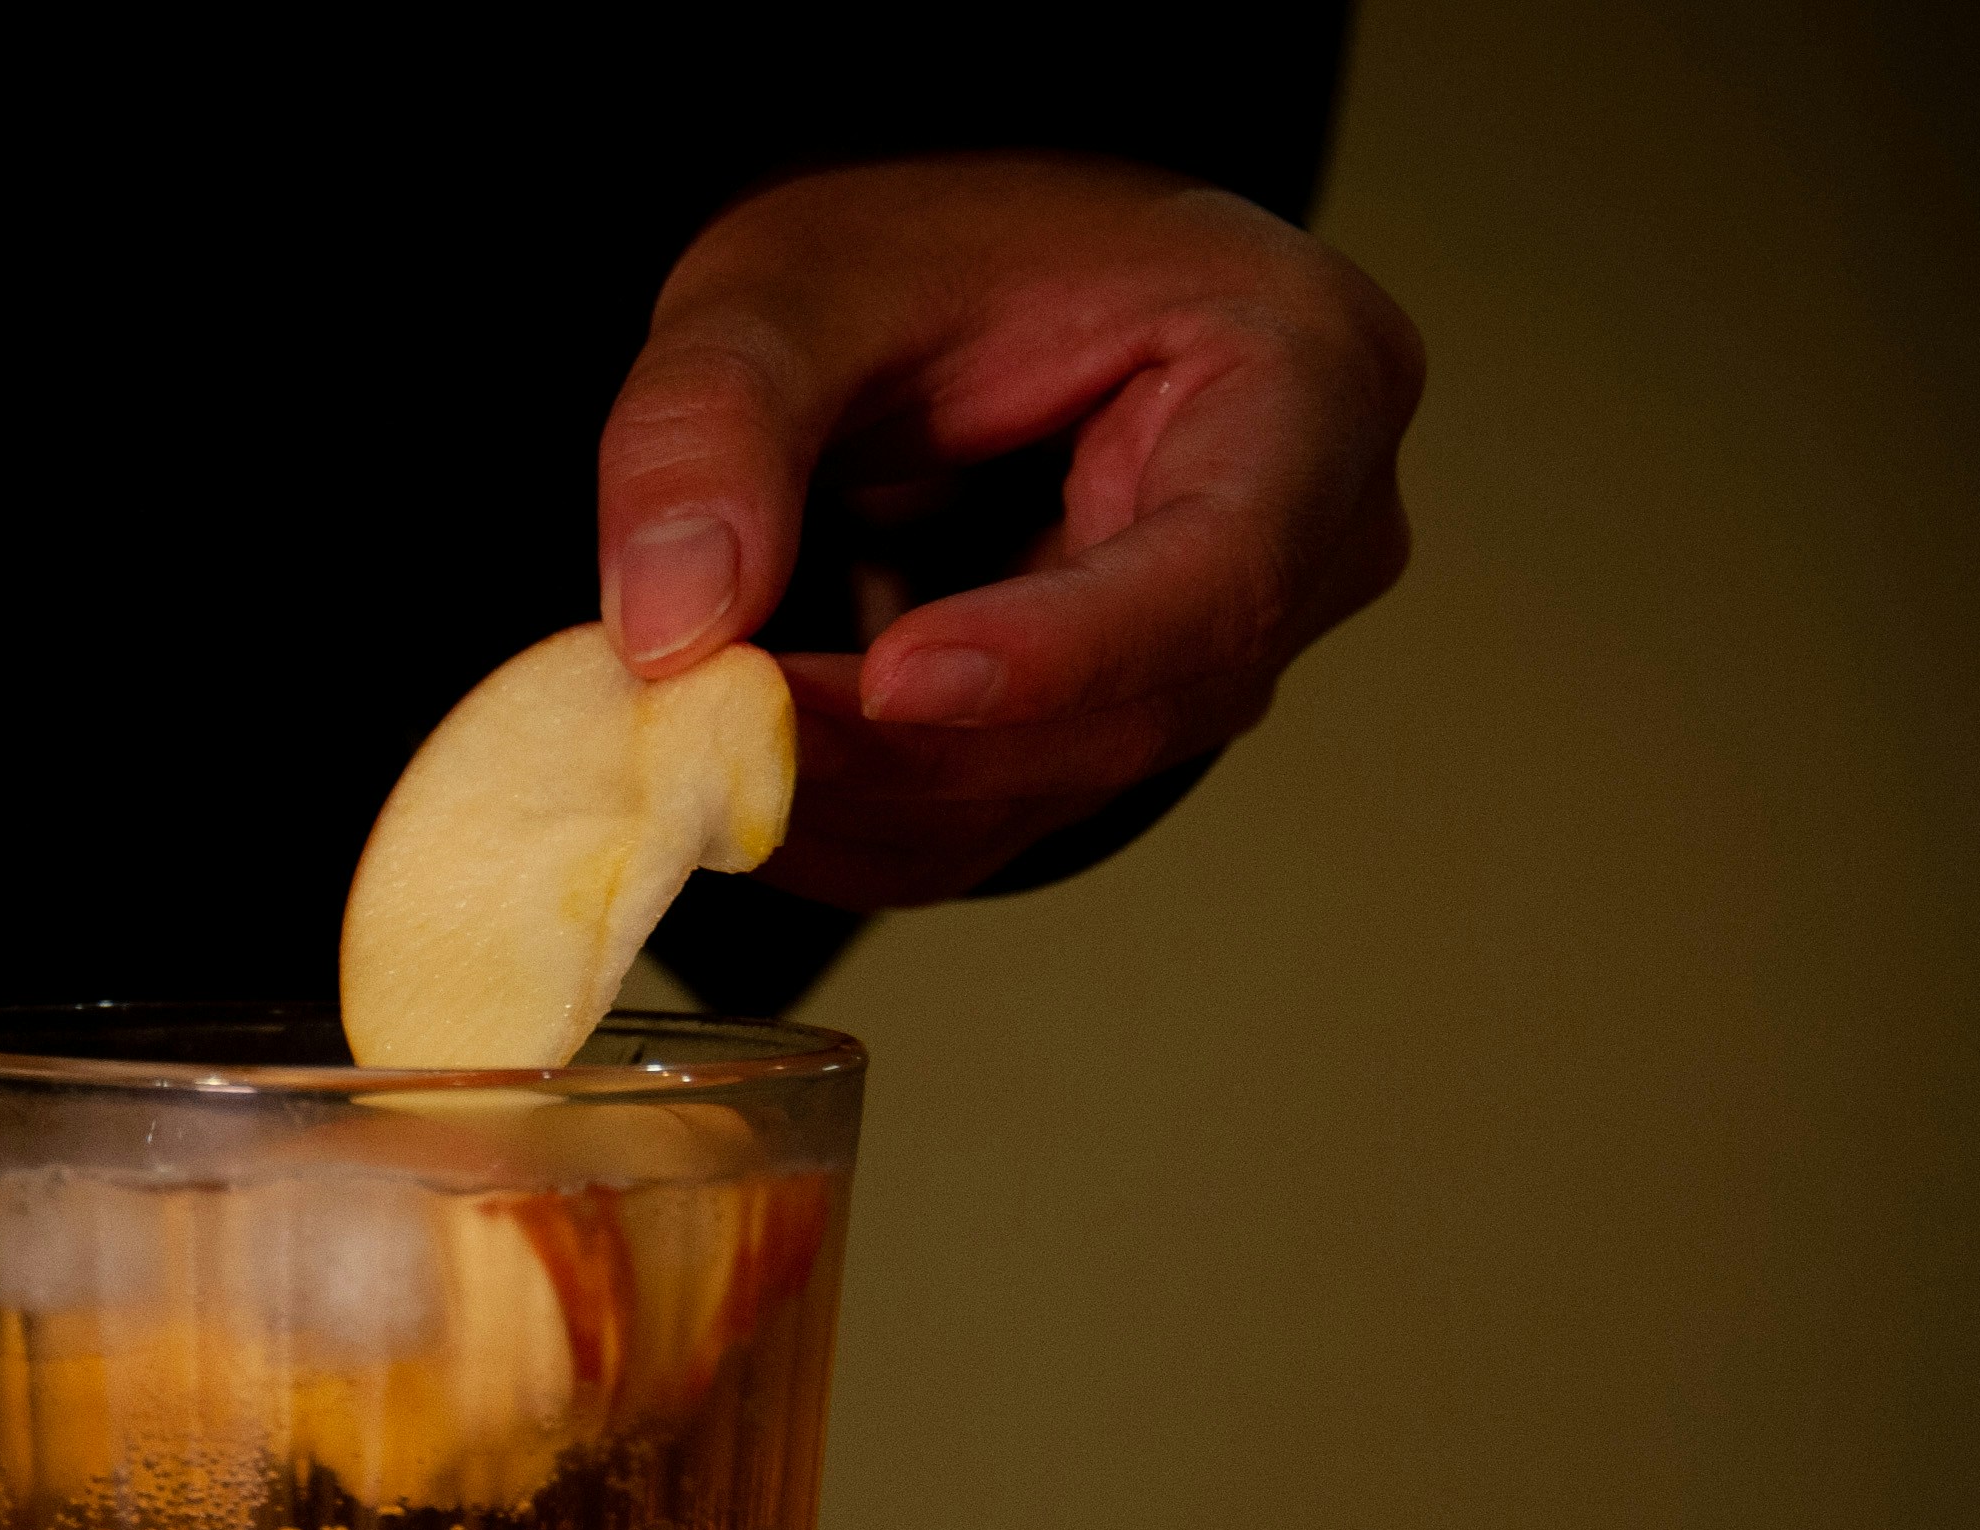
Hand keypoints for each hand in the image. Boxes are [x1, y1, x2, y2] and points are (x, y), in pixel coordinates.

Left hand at [599, 154, 1422, 910]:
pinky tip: (737, 764)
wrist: (924, 298)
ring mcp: (1219, 657)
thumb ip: (717, 428)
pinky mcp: (1114, 736)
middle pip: (1125, 713)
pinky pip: (984, 824)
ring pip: (1039, 791)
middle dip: (902, 741)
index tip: (890, 678)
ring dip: (852, 789)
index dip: (1054, 652)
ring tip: (695, 726)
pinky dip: (847, 816)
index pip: (1220, 569)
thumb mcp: (787, 288)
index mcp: (1305, 377)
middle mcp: (1304, 545)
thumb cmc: (910, 255)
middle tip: (714, 722)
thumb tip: (673, 627)